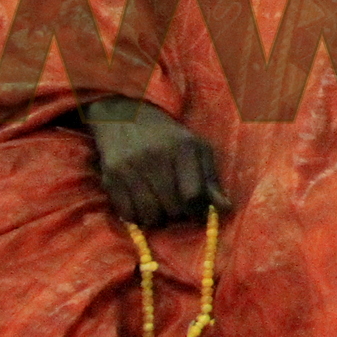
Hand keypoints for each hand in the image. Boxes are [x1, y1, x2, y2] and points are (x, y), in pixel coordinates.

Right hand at [84, 97, 231, 227]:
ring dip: (158, 219)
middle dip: (178, 215)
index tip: (197, 212)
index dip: (198, 211)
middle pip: (172, 208)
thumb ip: (210, 179)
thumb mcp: (196, 149)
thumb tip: (225, 209)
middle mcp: (155, 157)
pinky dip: (138, 217)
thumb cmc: (167, 137)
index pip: (193, 195)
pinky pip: (128, 214)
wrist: (125, 116)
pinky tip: (142, 205)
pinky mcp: (110, 177)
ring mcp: (130, 168)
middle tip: (177, 209)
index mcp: (182, 148)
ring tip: (160, 208)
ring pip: (150, 215)